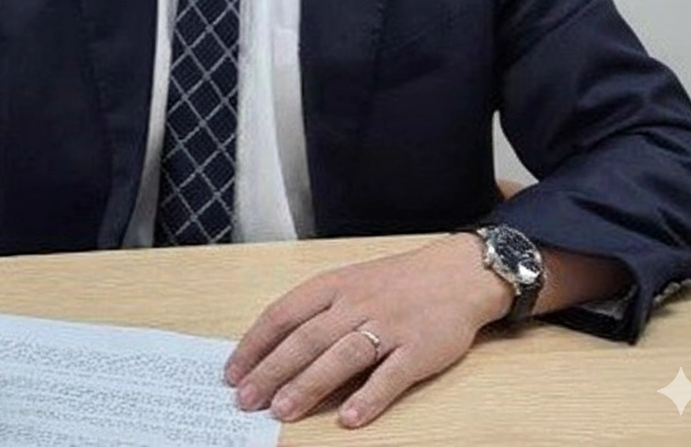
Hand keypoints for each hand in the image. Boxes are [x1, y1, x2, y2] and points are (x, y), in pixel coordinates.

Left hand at [225, 234, 512, 428]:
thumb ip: (318, 311)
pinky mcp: (418, 350)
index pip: (284, 313)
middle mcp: (357, 303)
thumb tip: (275, 348)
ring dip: (310, 384)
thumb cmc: (396, 282)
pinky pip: (390, 376)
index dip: (256, 344)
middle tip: (246, 400)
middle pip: (307, 338)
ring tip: (282, 410)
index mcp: (334, 285)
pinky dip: (369, 397)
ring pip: (342, 356)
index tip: (233, 372)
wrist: (457, 273)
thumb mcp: (351, 282)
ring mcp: (388, 326)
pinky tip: (349, 418)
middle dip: (272, 370)